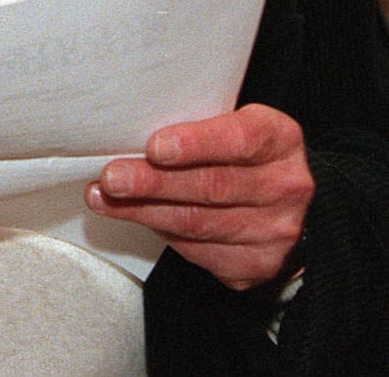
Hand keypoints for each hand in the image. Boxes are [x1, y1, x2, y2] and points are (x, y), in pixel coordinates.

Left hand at [85, 103, 312, 289]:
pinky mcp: (257, 264)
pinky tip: (135, 218)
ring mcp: (275, 231)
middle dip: (154, 183)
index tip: (154, 147)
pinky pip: (199, 252)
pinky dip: (161, 233)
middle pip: (212, 187)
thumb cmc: (242, 155)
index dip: (196, 144)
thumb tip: (129, 135)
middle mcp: (285, 187)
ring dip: (143, 211)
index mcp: (279, 140)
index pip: (240, 140)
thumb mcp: (232, 124)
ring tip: (103, 198)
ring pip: (198, 224)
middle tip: (112, 178)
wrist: (285, 204)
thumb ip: (195, 126)